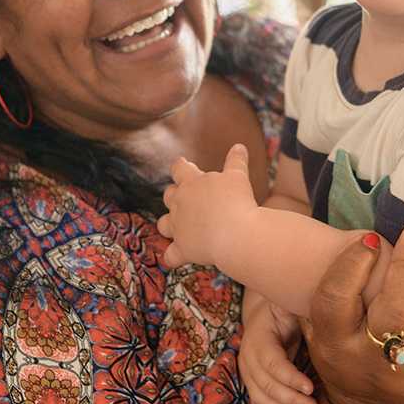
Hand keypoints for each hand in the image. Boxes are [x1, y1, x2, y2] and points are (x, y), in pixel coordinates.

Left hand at [157, 144, 257, 267]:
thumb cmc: (237, 201)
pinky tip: (175, 258)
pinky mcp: (182, 249)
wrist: (235, 234)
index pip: (179, 168)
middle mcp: (179, 203)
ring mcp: (178, 227)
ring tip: (177, 226)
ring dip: (169, 224)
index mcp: (191, 183)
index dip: (180, 166)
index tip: (182, 163)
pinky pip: (171, 256)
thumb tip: (239, 146)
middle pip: (169, 195)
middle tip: (185, 197)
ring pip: (164, 224)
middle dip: (175, 195)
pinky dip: (173, 257)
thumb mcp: (238, 176)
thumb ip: (236, 160)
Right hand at [239, 291, 316, 403]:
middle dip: (290, 399)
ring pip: (260, 398)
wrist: (268, 314)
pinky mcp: (251, 383)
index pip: (271, 362)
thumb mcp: (292, 306)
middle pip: (265, 384)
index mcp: (258, 334)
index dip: (290, 377)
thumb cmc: (286, 309)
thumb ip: (303, 312)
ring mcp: (247, 371)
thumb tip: (324, 315)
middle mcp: (248, 355)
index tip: (310, 388)